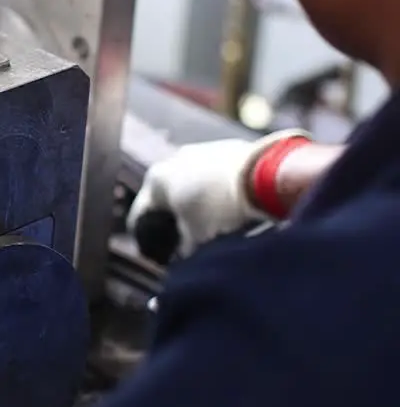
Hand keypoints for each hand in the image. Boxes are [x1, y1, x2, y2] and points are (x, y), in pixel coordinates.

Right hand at [128, 131, 307, 257]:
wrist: (266, 177)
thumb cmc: (222, 210)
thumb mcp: (198, 239)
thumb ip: (184, 248)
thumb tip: (184, 254)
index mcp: (155, 181)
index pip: (140, 217)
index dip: (147, 242)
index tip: (159, 257)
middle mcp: (172, 160)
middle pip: (167, 198)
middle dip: (175, 220)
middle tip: (190, 243)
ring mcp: (201, 150)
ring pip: (192, 185)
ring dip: (198, 204)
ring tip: (218, 226)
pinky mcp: (228, 148)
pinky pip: (216, 176)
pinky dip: (219, 191)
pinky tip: (235, 208)